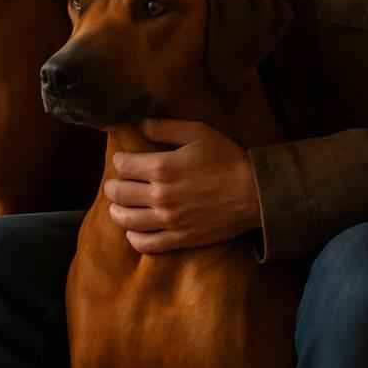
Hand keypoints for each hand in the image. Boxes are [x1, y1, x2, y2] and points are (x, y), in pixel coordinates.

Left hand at [103, 118, 260, 253]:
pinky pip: (146, 244)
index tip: (123, 160)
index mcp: (162, 167)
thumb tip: (139, 124)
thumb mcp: (198, 133)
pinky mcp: (180, 238)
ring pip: (126, 219)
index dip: (119, 160)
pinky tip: (134, 230)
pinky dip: (134, 237)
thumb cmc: (227, 159)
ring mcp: (169, 220)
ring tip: (118, 206)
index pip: (123, 165)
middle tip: (115, 184)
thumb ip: (165, 128)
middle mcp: (160, 195)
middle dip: (112, 186)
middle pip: (119, 193)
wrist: (254, 194)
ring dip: (117, 211)